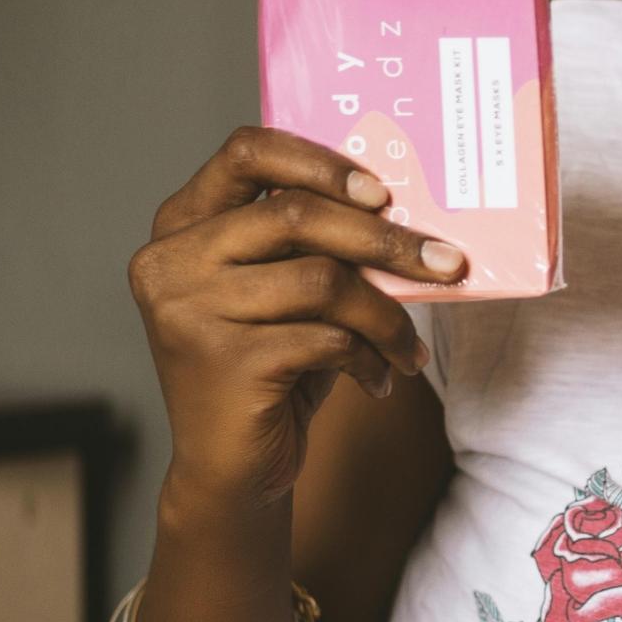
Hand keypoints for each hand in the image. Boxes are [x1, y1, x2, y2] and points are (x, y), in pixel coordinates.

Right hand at [129, 125, 464, 510]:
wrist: (231, 470)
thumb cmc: (270, 366)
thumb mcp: (286, 293)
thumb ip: (316, 245)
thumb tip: (407, 207)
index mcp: (183, 223)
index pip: (247, 152)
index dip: (320, 163)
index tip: (382, 192)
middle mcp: (173, 259)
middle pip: (298, 215)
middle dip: (387, 241)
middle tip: (448, 263)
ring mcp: (190, 309)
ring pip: (324, 281)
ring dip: (388, 317)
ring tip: (410, 347)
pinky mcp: (223, 361)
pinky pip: (327, 338)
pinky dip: (369, 358)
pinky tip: (380, 378)